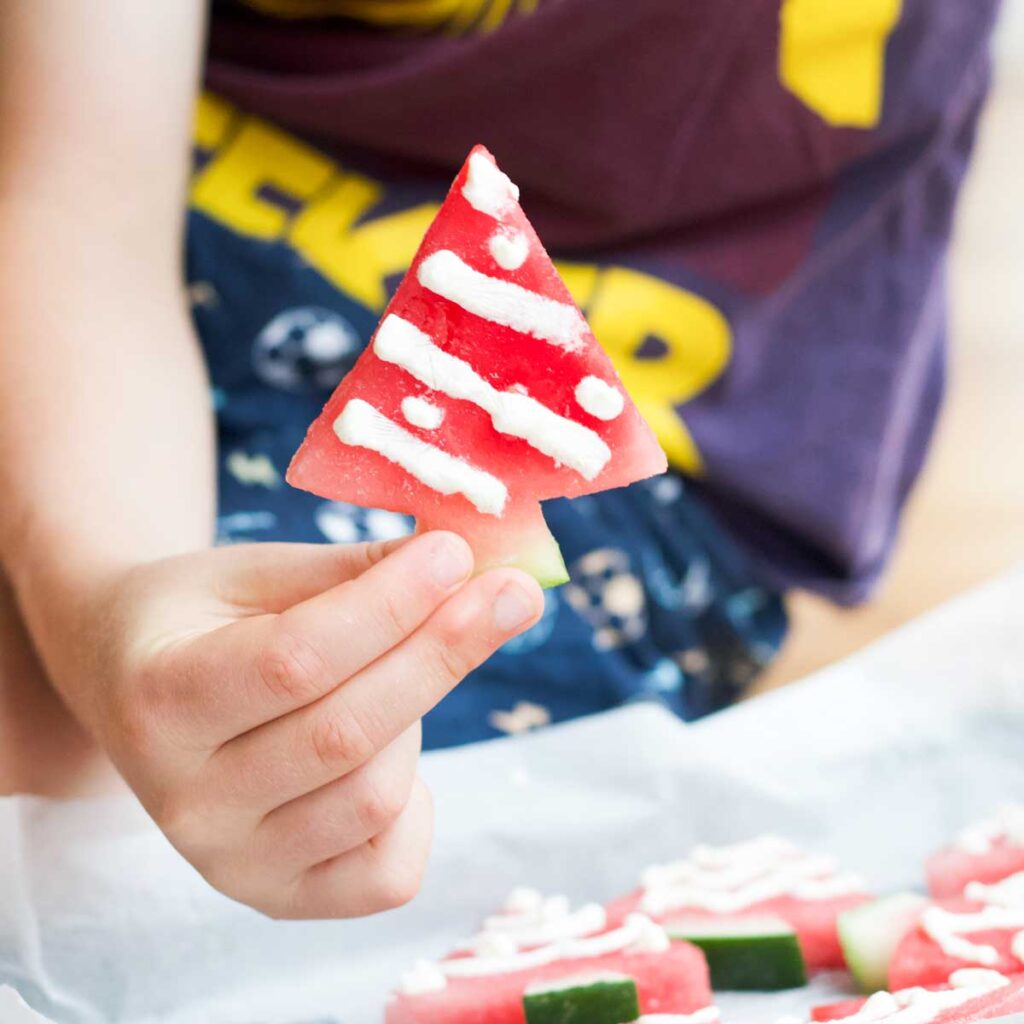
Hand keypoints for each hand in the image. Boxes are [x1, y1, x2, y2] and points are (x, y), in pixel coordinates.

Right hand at [75, 533, 542, 917]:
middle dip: (443, 652)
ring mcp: (231, 864)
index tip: (456, 554)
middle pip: (347, 734)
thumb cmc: (205, 619)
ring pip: (376, 797)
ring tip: (402, 670)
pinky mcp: (279, 899)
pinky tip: (394, 752)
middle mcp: (185, 801)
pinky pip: (388, 872)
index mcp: (161, 698)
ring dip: (418, 717)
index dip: (392, 605)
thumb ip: (353, 572)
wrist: (135, 690)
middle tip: (512, 590)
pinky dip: (416, 807)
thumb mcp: (256, 574)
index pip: (297, 660)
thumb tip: (467, 563)